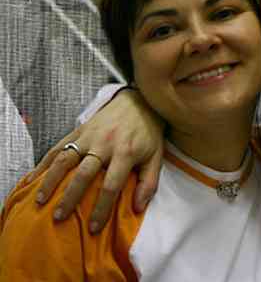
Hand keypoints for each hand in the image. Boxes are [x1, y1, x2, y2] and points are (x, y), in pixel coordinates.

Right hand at [27, 88, 164, 233]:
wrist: (139, 101)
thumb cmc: (148, 133)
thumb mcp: (156, 156)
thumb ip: (149, 183)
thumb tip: (137, 209)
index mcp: (126, 152)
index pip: (111, 185)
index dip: (102, 208)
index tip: (94, 228)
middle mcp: (105, 144)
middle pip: (83, 174)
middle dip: (70, 198)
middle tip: (59, 218)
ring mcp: (89, 135)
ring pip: (65, 159)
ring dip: (51, 181)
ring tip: (41, 201)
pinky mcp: (79, 130)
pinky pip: (58, 146)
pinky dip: (45, 162)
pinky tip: (35, 178)